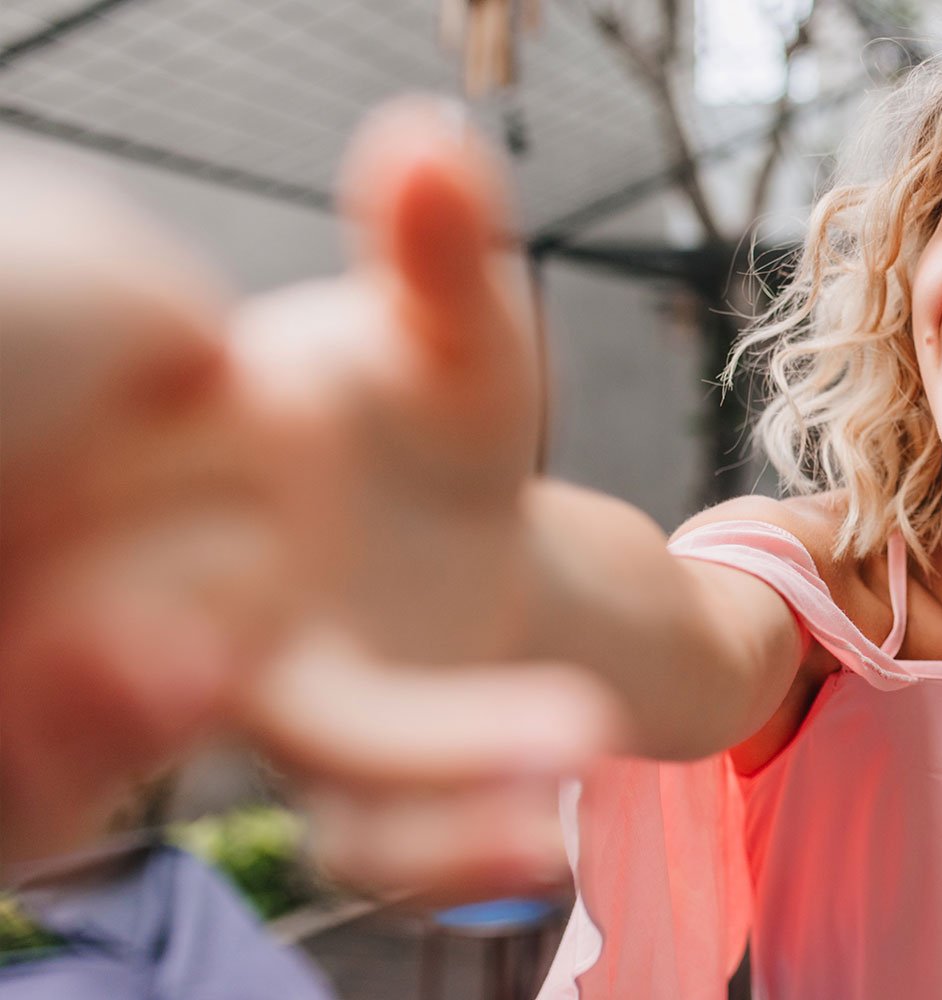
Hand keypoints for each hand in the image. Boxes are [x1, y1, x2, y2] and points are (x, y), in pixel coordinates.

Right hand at [0, 99, 620, 900]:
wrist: (454, 500)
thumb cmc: (414, 404)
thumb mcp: (444, 335)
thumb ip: (432, 258)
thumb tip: (428, 141)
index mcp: (179, 497)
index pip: (89, 548)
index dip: (84, 586)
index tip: (165, 597)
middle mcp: (197, 621)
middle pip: (123, 686)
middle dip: (132, 701)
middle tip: (215, 674)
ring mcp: (278, 711)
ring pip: (301, 790)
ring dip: (407, 812)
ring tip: (542, 789)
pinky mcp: (362, 773)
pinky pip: (388, 835)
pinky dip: (459, 850)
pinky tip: (550, 836)